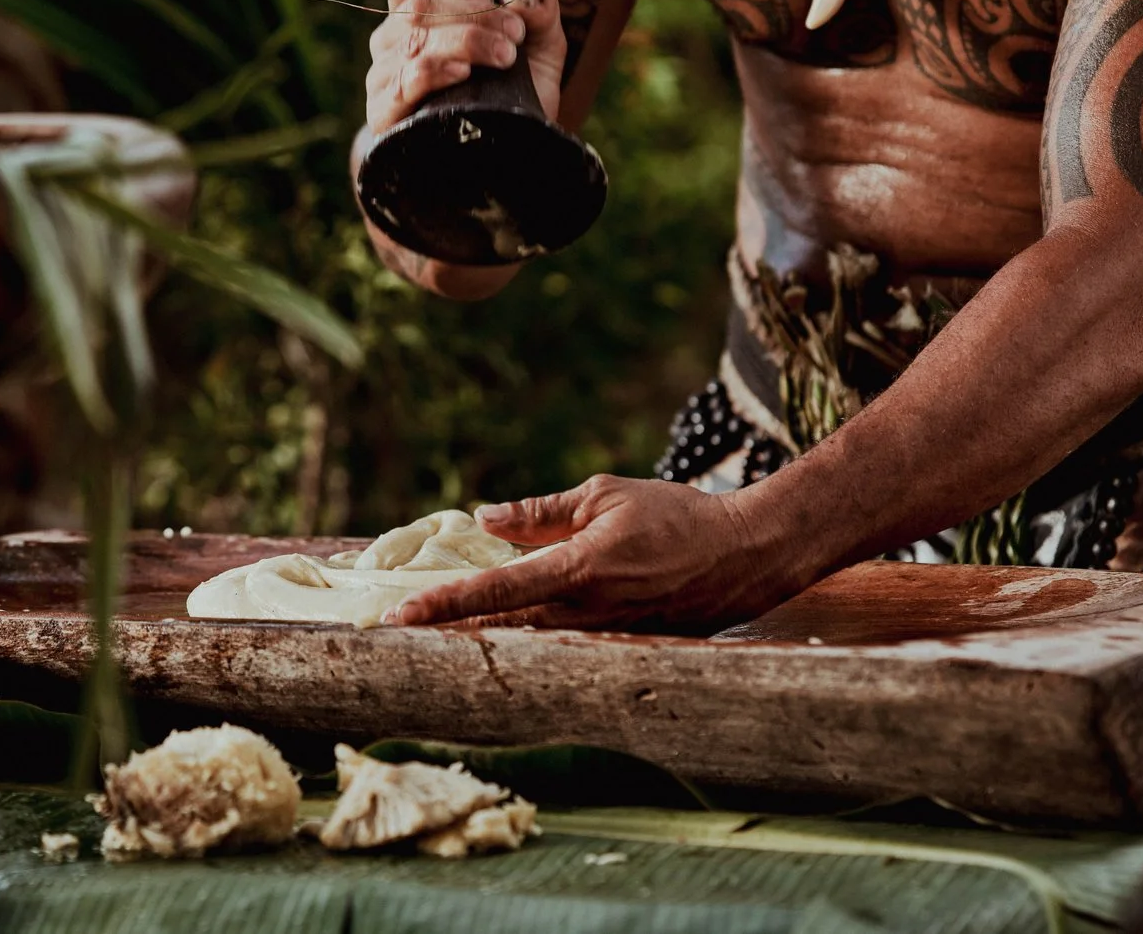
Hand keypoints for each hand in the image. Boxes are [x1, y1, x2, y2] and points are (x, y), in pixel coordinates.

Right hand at [362, 0, 566, 135]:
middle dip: (474, 16)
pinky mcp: (384, 114)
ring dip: (465, 41)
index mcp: (416, 18)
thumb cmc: (515, 90)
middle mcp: (392, 42)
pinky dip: (433, 71)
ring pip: (414, 41)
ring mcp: (383, 77)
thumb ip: (540, 10)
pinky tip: (463, 73)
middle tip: (514, 36)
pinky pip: (402, 83)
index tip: (495, 3)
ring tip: (504, 57)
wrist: (510, 153)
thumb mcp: (542, 44)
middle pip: (417, 7)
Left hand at [381, 475, 814, 632]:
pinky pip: (565, 644)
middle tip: (394, 630)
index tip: (401, 616)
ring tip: (432, 632)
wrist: (748, 553)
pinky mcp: (625, 646)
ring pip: (531, 641)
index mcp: (579, 569)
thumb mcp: (604, 496)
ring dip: (483, 638)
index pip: (498, 592)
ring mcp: (608, 636)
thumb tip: (485, 520)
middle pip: (504, 629)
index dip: (446, 605)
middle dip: (449, 631)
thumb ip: (541, 512)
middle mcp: (589, 612)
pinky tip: (499, 633)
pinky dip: (528, 638)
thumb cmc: (676, 515)